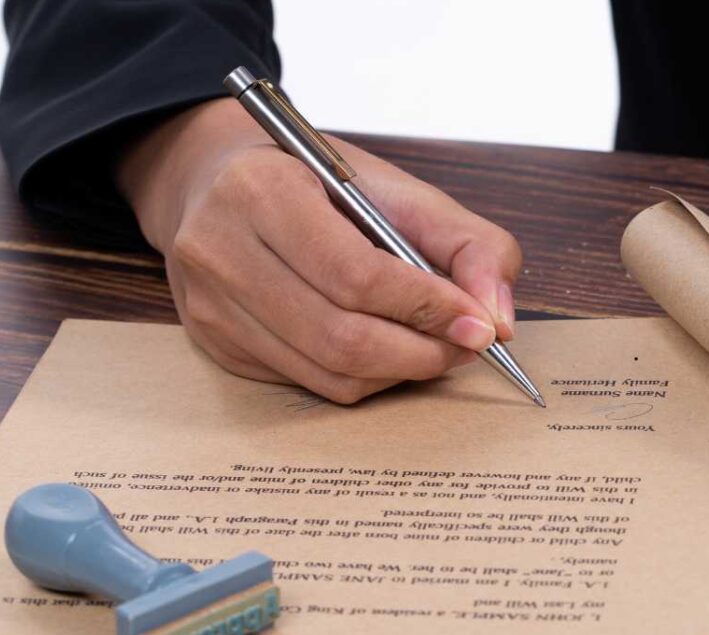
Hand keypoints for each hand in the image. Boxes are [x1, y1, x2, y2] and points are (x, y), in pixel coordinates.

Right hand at [117, 98, 519, 402]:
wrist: (216, 178)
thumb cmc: (316, 182)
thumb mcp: (398, 190)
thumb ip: (469, 244)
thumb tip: (498, 320)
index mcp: (262, 190)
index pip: (357, 275)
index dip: (428, 308)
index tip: (481, 324)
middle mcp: (220, 249)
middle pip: (342, 336)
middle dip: (422, 352)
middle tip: (467, 345)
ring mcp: (210, 304)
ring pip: (328, 371)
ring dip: (399, 370)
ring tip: (434, 347)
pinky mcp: (215, 343)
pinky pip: (309, 382)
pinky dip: (363, 376)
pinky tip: (384, 348)